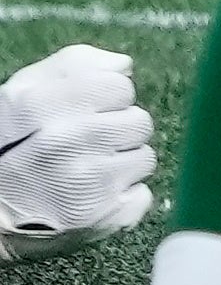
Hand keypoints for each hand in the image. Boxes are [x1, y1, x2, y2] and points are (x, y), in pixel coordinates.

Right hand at [0, 43, 154, 260]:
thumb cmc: (11, 146)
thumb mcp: (25, 94)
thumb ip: (75, 66)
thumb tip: (125, 67)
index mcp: (41, 106)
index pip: (121, 86)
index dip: (106, 99)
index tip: (84, 114)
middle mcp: (64, 141)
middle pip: (139, 122)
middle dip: (117, 131)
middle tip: (83, 147)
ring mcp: (85, 182)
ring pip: (144, 158)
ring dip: (121, 165)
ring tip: (84, 172)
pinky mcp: (99, 218)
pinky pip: (141, 196)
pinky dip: (123, 198)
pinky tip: (91, 197)